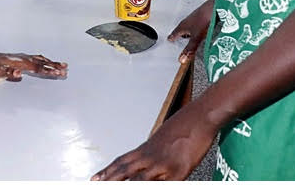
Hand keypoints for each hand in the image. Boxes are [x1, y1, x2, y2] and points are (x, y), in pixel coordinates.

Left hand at [0, 51, 67, 81]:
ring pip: (41, 60)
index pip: (38, 68)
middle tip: (66, 70)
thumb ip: (9, 73)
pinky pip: (37, 59)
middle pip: (42, 63)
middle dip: (54, 67)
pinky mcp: (22, 58)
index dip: (49, 71)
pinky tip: (47, 62)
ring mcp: (24, 57)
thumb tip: (19, 74)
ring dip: (51, 63)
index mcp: (21, 64)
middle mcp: (24, 59)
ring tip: (62, 65)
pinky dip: (45, 61)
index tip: (59, 73)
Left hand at [92, 99, 217, 180]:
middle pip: (125, 171)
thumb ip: (151, 150)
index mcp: (146, 148)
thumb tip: (143, 158)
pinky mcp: (179, 171)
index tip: (94, 178)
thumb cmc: (183, 125)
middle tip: (96, 183)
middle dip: (110, 180)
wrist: (200, 116)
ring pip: (140, 180)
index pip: (121, 161)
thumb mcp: (161, 137)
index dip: (107, 171)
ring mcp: (164, 165)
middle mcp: (151, 156)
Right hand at [167, 0, 213, 63]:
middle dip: (178, 33)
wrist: (213, 8)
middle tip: (176, 36)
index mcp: (182, 26)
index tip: (169, 39)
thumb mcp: (195, 38)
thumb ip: (189, 49)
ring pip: (188, 26)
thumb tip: (182, 59)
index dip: (172, 37)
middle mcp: (187, 21)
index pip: (174, 33)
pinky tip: (201, 30)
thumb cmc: (203, 20)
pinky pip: (196, 24)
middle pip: (180, 29)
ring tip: (189, 34)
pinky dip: (196, 28)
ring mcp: (194, 18)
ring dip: (188, 30)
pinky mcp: (202, 17)